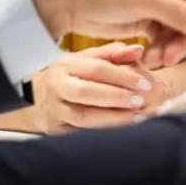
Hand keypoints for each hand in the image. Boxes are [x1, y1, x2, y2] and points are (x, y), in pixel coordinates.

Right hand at [31, 43, 160, 133]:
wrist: (39, 96)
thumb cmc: (72, 75)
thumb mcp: (87, 59)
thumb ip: (113, 54)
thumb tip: (138, 50)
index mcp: (66, 65)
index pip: (96, 68)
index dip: (123, 76)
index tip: (145, 84)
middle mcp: (57, 86)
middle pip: (86, 92)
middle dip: (116, 97)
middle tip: (141, 101)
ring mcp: (54, 109)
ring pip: (82, 117)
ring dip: (112, 118)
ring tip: (136, 118)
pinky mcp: (55, 130)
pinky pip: (79, 134)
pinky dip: (102, 134)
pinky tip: (121, 133)